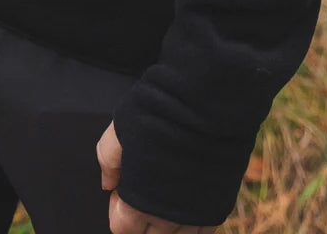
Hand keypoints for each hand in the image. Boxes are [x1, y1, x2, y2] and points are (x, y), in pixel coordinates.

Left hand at [96, 122, 219, 233]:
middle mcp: (167, 216)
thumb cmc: (161, 113)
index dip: (118, 208)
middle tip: (144, 185)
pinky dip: (193, 221)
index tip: (123, 185)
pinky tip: (189, 196)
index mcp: (139, 202)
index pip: (122, 228)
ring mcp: (195, 214)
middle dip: (141, 215)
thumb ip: (108, 161)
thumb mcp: (120, 129)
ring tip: (167, 190)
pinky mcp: (218, 206)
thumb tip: (108, 184)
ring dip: (168, 221)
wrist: (205, 104)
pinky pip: (203, 231)